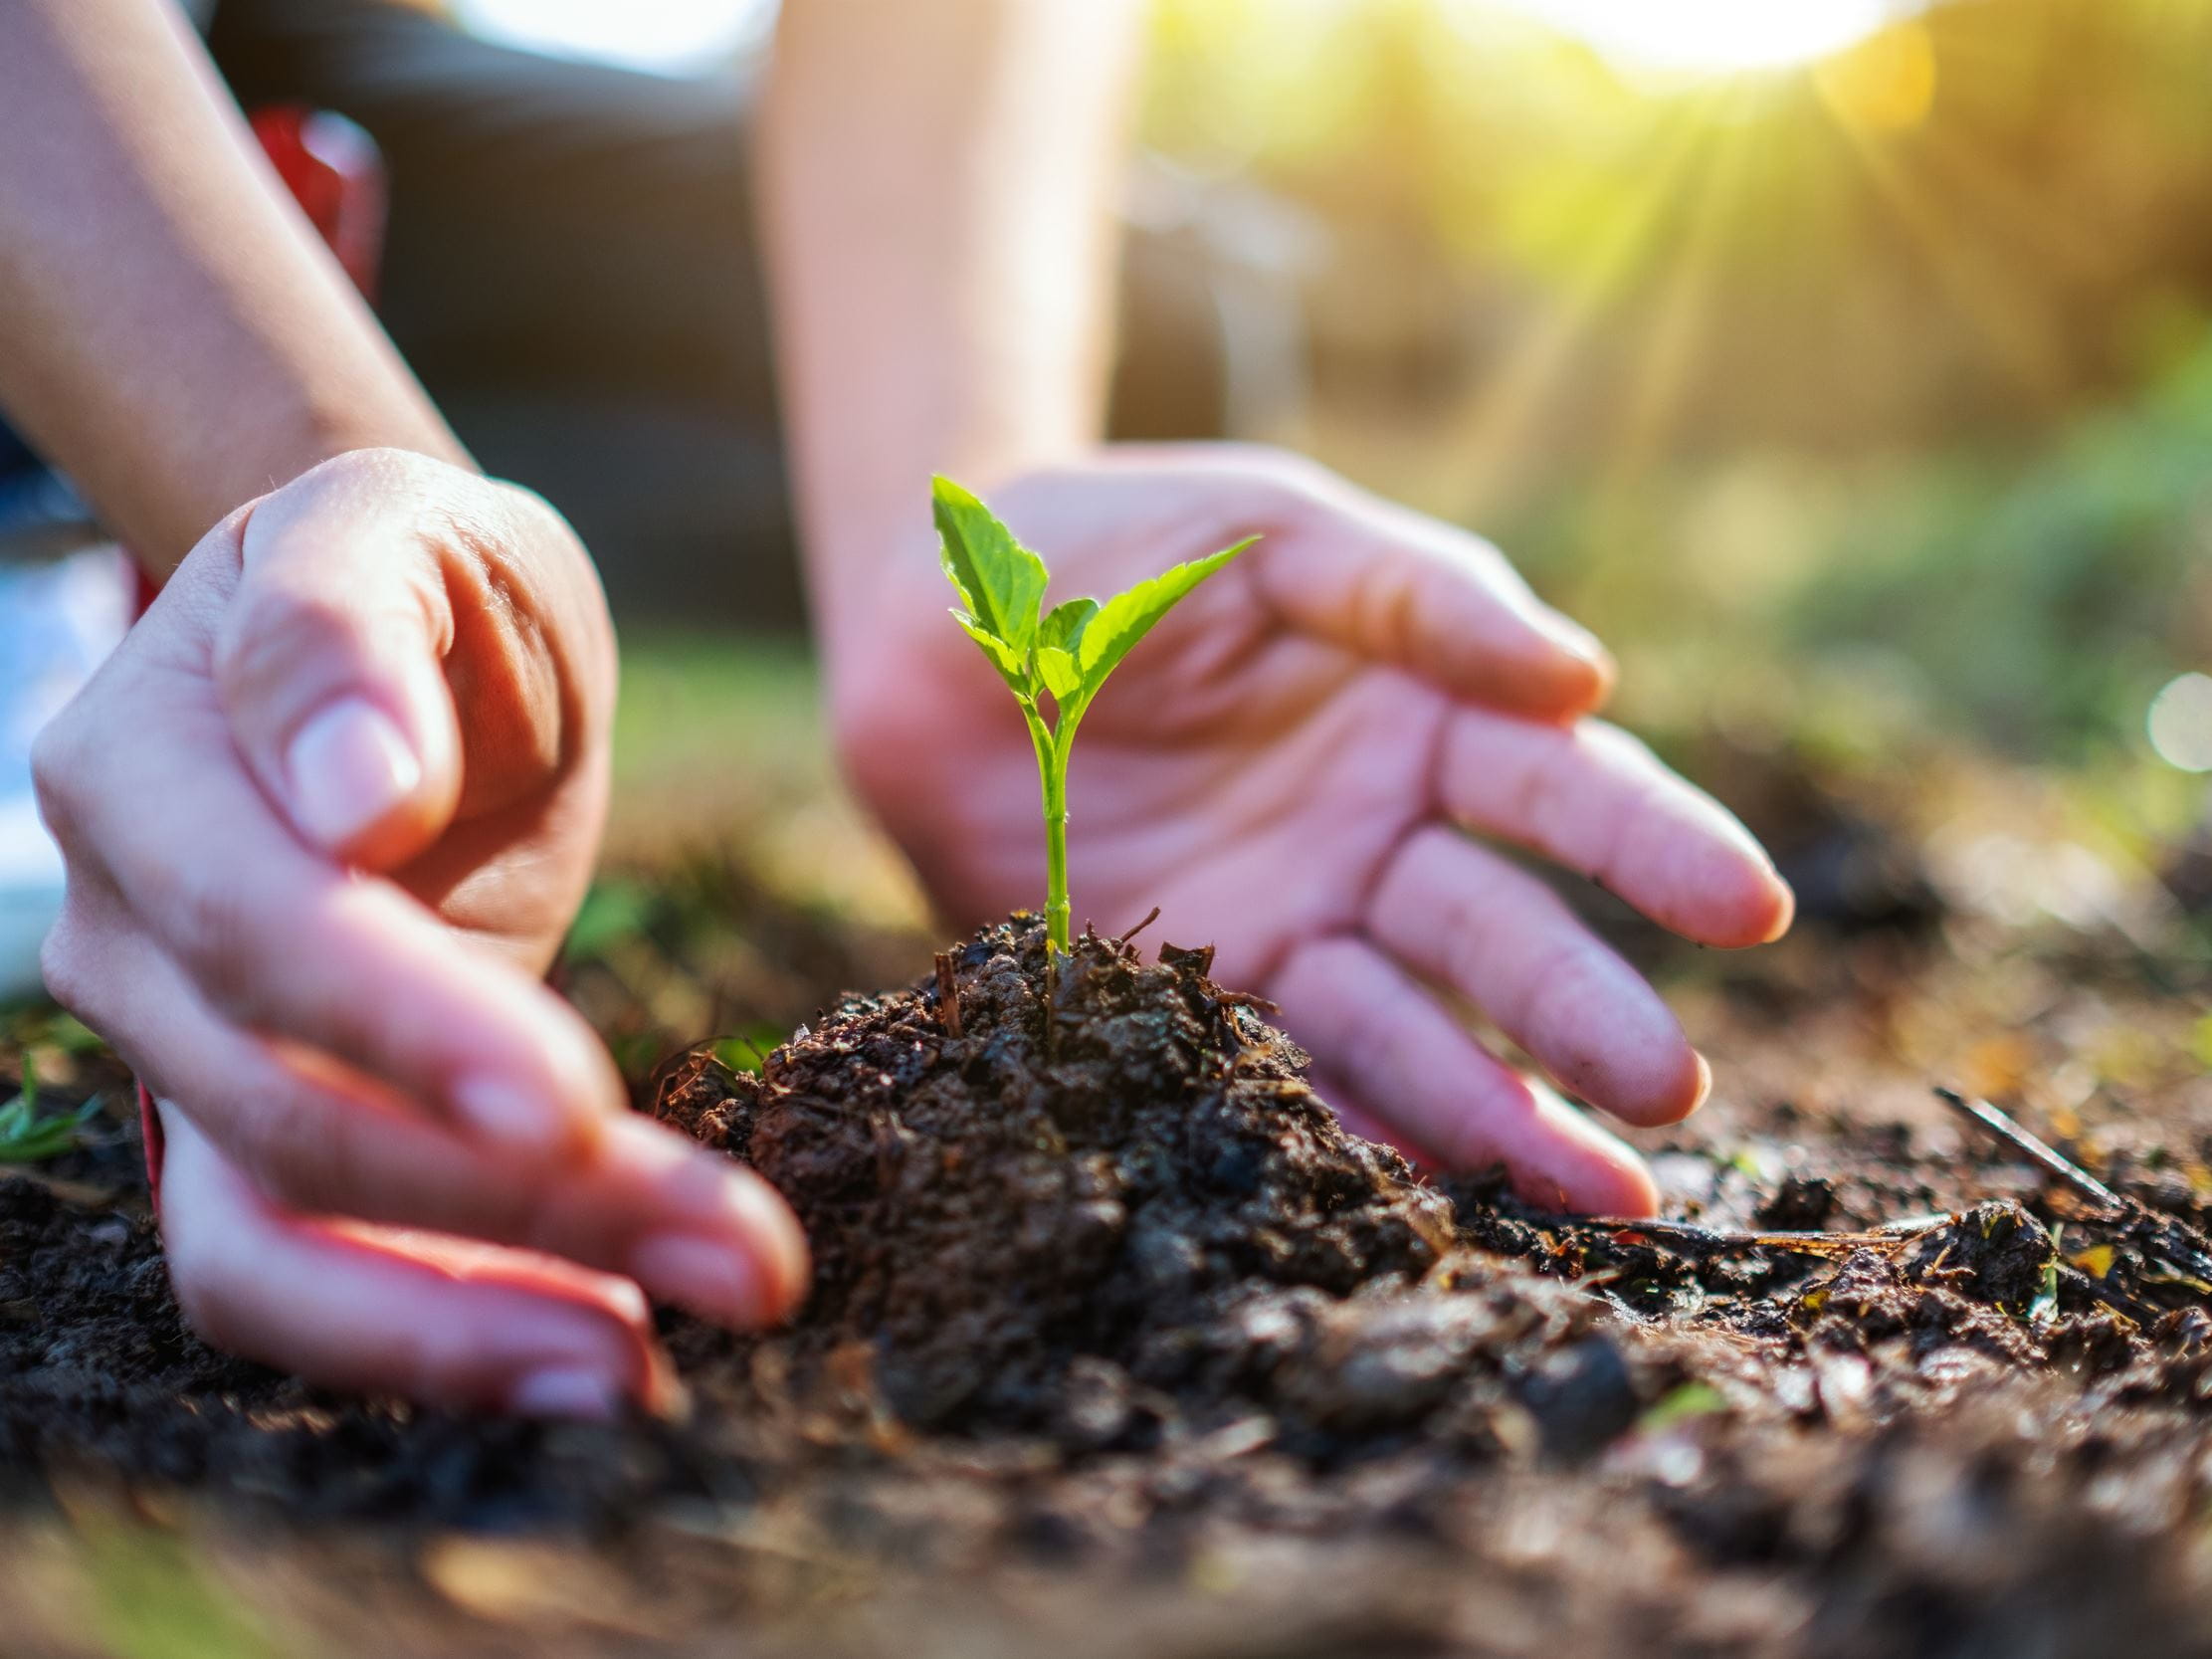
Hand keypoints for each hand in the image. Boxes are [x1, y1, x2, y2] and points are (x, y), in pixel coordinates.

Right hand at [33, 450, 805, 1415]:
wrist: (411, 654)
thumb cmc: (423, 581)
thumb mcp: (401, 531)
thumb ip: (352, 635)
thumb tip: (355, 792)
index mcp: (149, 766)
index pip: (263, 927)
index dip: (401, 1027)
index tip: (573, 1103)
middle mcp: (133, 935)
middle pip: (291, 1117)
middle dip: (521, 1202)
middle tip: (745, 1258)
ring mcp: (185, 1053)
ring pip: (282, 1241)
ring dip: (479, 1319)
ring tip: (664, 1369)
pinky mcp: (272, 1136)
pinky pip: (322, 1272)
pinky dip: (451, 1327)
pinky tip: (611, 1350)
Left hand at [831, 445, 1791, 1215]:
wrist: (933, 616)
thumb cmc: (1120, 544)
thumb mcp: (1271, 531)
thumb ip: (1414, 593)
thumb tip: (1586, 677)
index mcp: (1420, 713)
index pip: (1559, 786)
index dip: (1652, 843)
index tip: (1746, 907)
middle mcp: (1372, 834)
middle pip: (1499, 930)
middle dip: (1588, 1009)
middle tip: (1673, 1091)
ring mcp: (1282, 919)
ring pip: (1409, 1024)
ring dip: (1501, 1107)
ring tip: (1601, 1194)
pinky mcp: (1178, 983)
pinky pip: (1275, 1065)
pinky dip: (1347, 1130)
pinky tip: (1424, 1192)